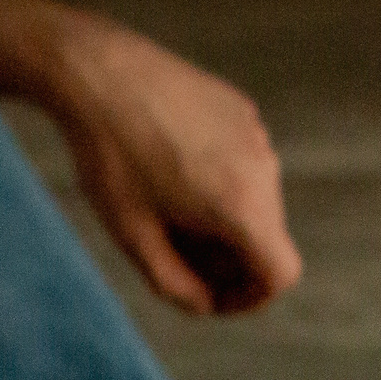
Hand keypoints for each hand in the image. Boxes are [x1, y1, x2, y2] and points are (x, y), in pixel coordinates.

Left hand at [47, 18, 299, 316]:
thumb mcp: (134, 237)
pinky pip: (242, 165)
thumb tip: (204, 305)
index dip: (250, 299)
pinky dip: (218, 184)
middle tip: (173, 260)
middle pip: (266, 239)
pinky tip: (169, 171)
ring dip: (222, 222)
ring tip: (165, 213)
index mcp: (240, 204)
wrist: (99, 74)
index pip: (281, 274)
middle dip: (229, 261)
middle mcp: (262, 167)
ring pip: (254, 202)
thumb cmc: (111, 161)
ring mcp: (256, 134)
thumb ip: (174, 285)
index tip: (213, 298)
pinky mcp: (242, 110)